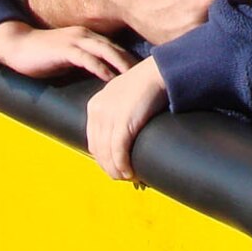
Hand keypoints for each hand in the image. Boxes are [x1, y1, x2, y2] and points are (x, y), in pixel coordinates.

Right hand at [0, 21, 134, 80]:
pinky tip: (110, 79)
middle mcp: (86, 35)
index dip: (131, 61)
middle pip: (117, 49)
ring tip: (135, 81)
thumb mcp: (70, 58)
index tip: (146, 75)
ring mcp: (76, 41)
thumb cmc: (43, 55)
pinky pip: (87, 59)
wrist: (18, 46)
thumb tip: (102, 81)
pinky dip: (100, 68)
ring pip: (106, 52)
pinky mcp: (65, 49)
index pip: (116, 49)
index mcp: (89, 37)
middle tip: (149, 79)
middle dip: (134, 64)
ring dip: (122, 66)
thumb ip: (86, 64)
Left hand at [85, 57, 168, 180]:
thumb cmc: (146, 83)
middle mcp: (98, 112)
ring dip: (117, 171)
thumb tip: (123, 131)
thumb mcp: (123, 95)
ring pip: (108, 155)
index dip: (103, 157)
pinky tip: (132, 174)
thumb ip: (118, 110)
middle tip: (123, 176)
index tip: (114, 166)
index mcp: (95, 105)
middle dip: (109, 167)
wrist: (158, 73)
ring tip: (129, 178)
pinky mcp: (123, 124)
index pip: (93, 140)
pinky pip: (119, 153)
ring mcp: (109, 118)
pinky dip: (124, 167)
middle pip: (98, 150)